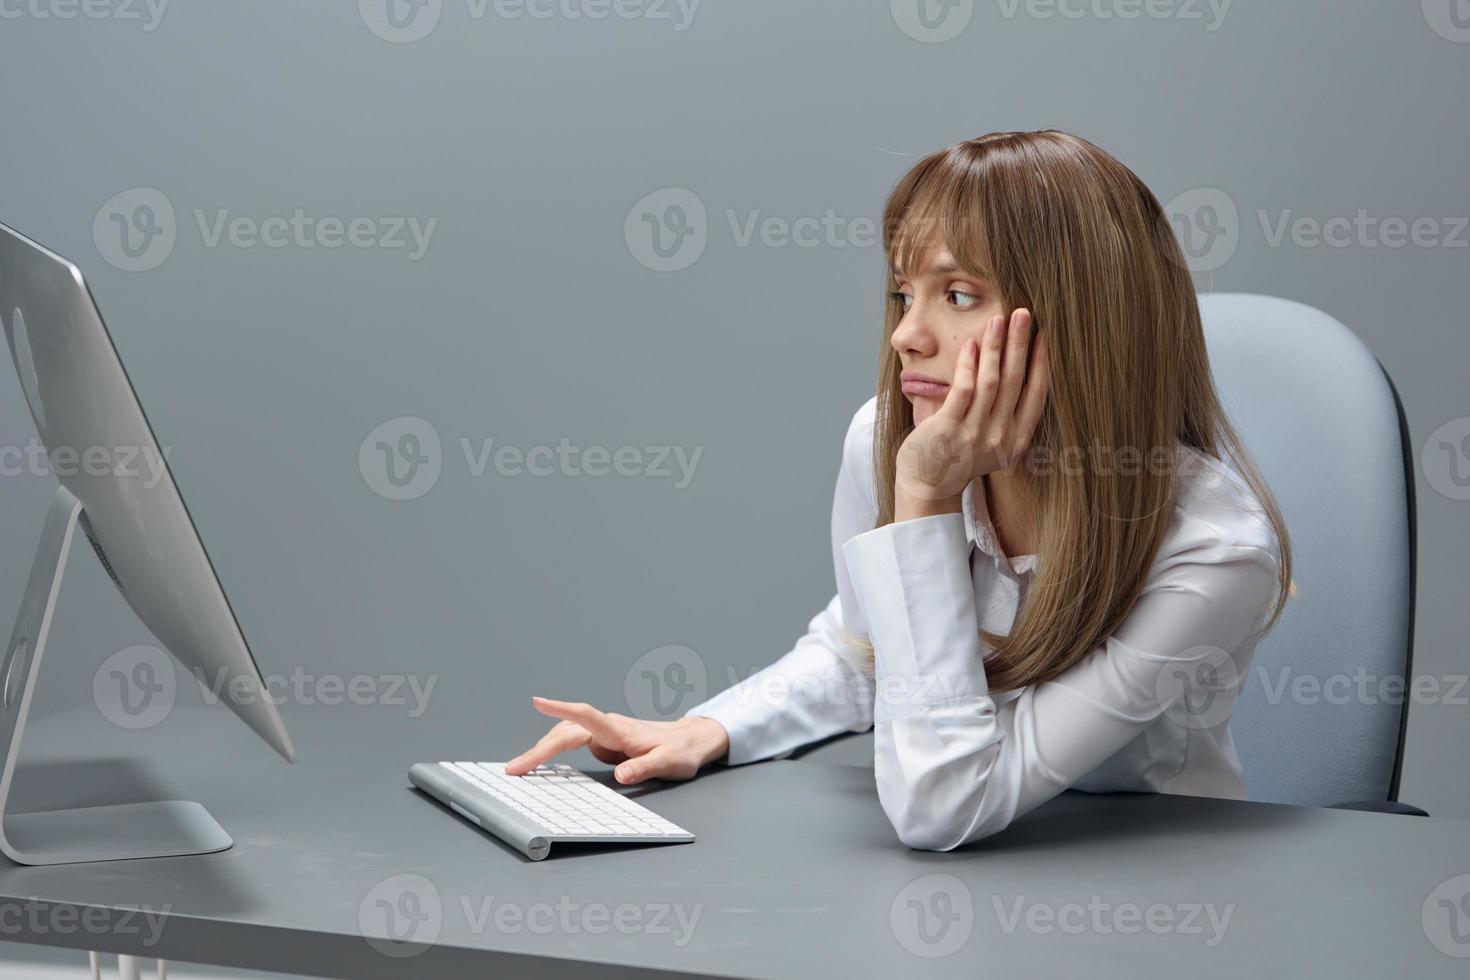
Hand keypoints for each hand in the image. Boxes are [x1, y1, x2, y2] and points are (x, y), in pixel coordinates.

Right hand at [505, 696, 729, 784]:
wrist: (689, 741)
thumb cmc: (680, 752)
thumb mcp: (667, 764)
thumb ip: (644, 768)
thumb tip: (621, 776)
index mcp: (620, 729)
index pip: (586, 715)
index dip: (562, 709)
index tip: (537, 701)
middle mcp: (607, 727)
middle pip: (565, 732)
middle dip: (538, 749)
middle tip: (515, 769)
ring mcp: (602, 734)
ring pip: (564, 736)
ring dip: (541, 750)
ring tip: (519, 768)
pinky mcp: (601, 742)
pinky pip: (570, 743)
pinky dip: (551, 751)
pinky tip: (538, 762)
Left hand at [894, 308, 1048, 515]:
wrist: (929, 484)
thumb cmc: (961, 457)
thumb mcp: (995, 442)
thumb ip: (1008, 416)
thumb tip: (1020, 373)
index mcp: (1017, 439)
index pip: (1037, 393)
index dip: (1041, 362)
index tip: (1044, 334)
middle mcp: (1000, 437)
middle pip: (1016, 380)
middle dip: (1021, 344)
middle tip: (1024, 313)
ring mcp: (975, 433)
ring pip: (991, 381)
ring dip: (996, 347)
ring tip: (998, 321)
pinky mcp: (949, 428)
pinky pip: (963, 389)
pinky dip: (968, 364)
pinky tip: (970, 344)